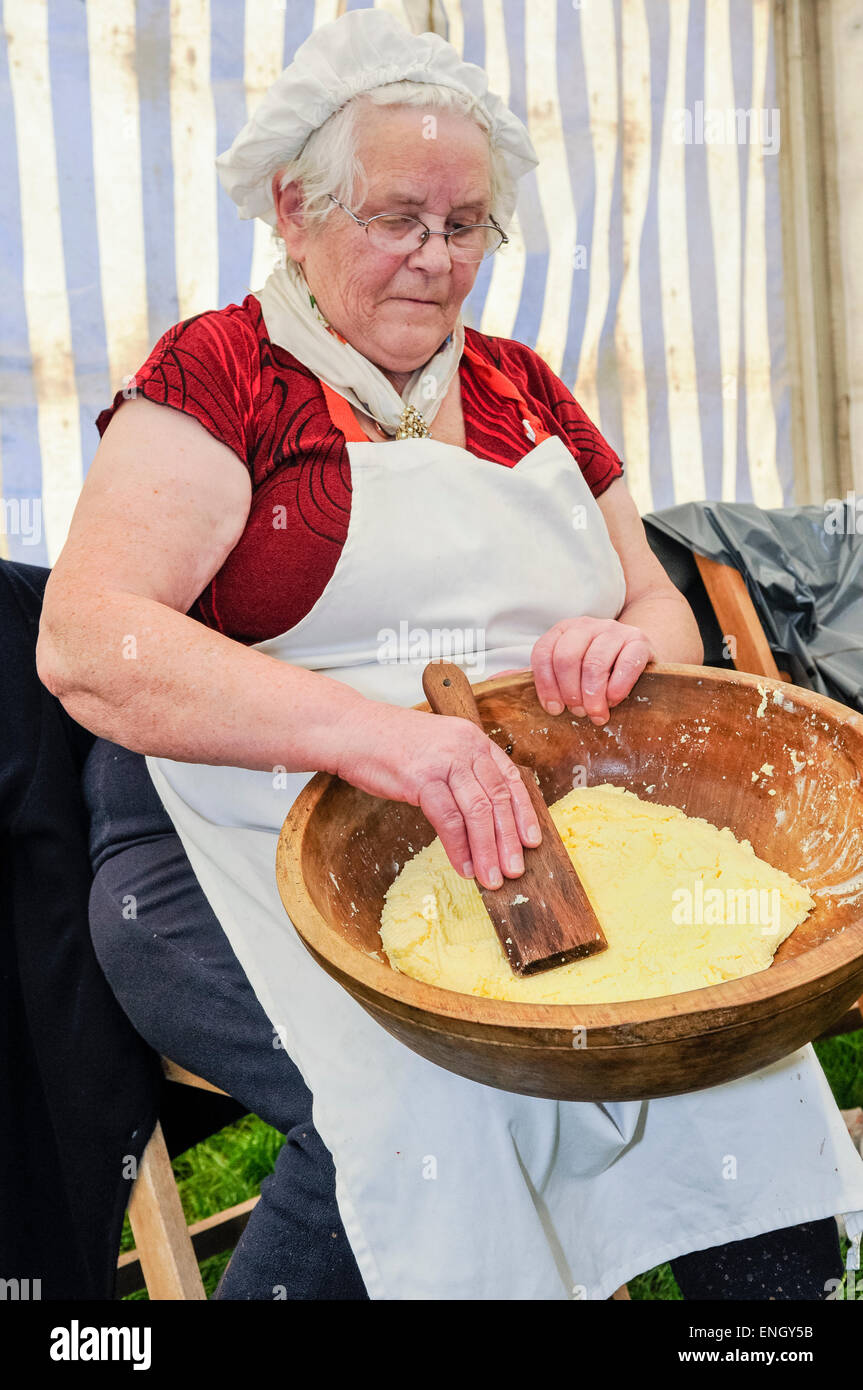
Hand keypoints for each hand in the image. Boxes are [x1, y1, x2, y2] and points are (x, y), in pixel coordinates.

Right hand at [334, 702, 541, 888]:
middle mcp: (464, 746)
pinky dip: (459, 848)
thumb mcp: (437, 747)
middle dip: (510, 840)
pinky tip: (464, 866)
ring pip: (478, 812)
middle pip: (498, 799)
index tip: (532, 840)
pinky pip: (448, 820)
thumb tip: (482, 813)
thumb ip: (461, 772)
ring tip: (492, 877)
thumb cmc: (389, 744)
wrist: (352, 730)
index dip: (524, 813)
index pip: (510, 778)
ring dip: (488, 850)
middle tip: (516, 870)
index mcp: (472, 739)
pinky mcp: (421, 778)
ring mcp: (443, 761)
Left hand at [531, 617, 655, 723]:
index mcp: (563, 630)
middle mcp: (586, 625)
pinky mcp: (639, 641)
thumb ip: (537, 675)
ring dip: (593, 695)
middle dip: (570, 693)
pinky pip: (626, 663)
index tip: (554, 709)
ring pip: (595, 662)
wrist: (638, 655)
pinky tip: (614, 700)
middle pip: (566, 658)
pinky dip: (617, 687)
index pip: (543, 653)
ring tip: (596, 714)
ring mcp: (614, 630)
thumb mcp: (566, 669)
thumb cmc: (597, 669)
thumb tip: (495, 682)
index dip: (545, 685)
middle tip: (578, 713)